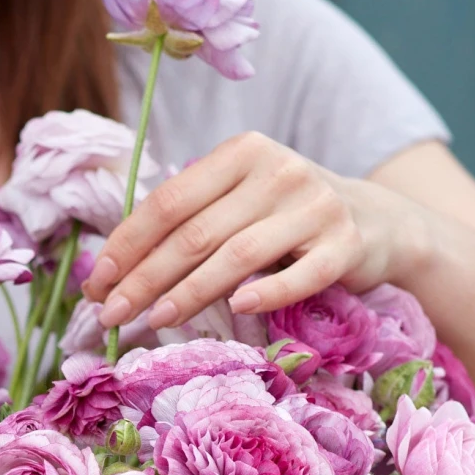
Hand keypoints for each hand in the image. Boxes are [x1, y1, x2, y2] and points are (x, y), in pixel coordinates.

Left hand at [82, 131, 425, 330]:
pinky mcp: (347, 244)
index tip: (95, 283)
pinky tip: (238, 310)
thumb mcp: (240, 201)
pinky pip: (301, 274)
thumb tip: (114, 269)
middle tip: (109, 315)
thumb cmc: (286, 219)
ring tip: (154, 321)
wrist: (379, 221)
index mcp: (241, 154)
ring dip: (190, 292)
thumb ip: (189, 220)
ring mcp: (316, 206)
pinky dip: (269, 292)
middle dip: (145, 277)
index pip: (169, 201)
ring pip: (238, 255)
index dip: (127, 244)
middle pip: (196, 232)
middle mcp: (278, 171)